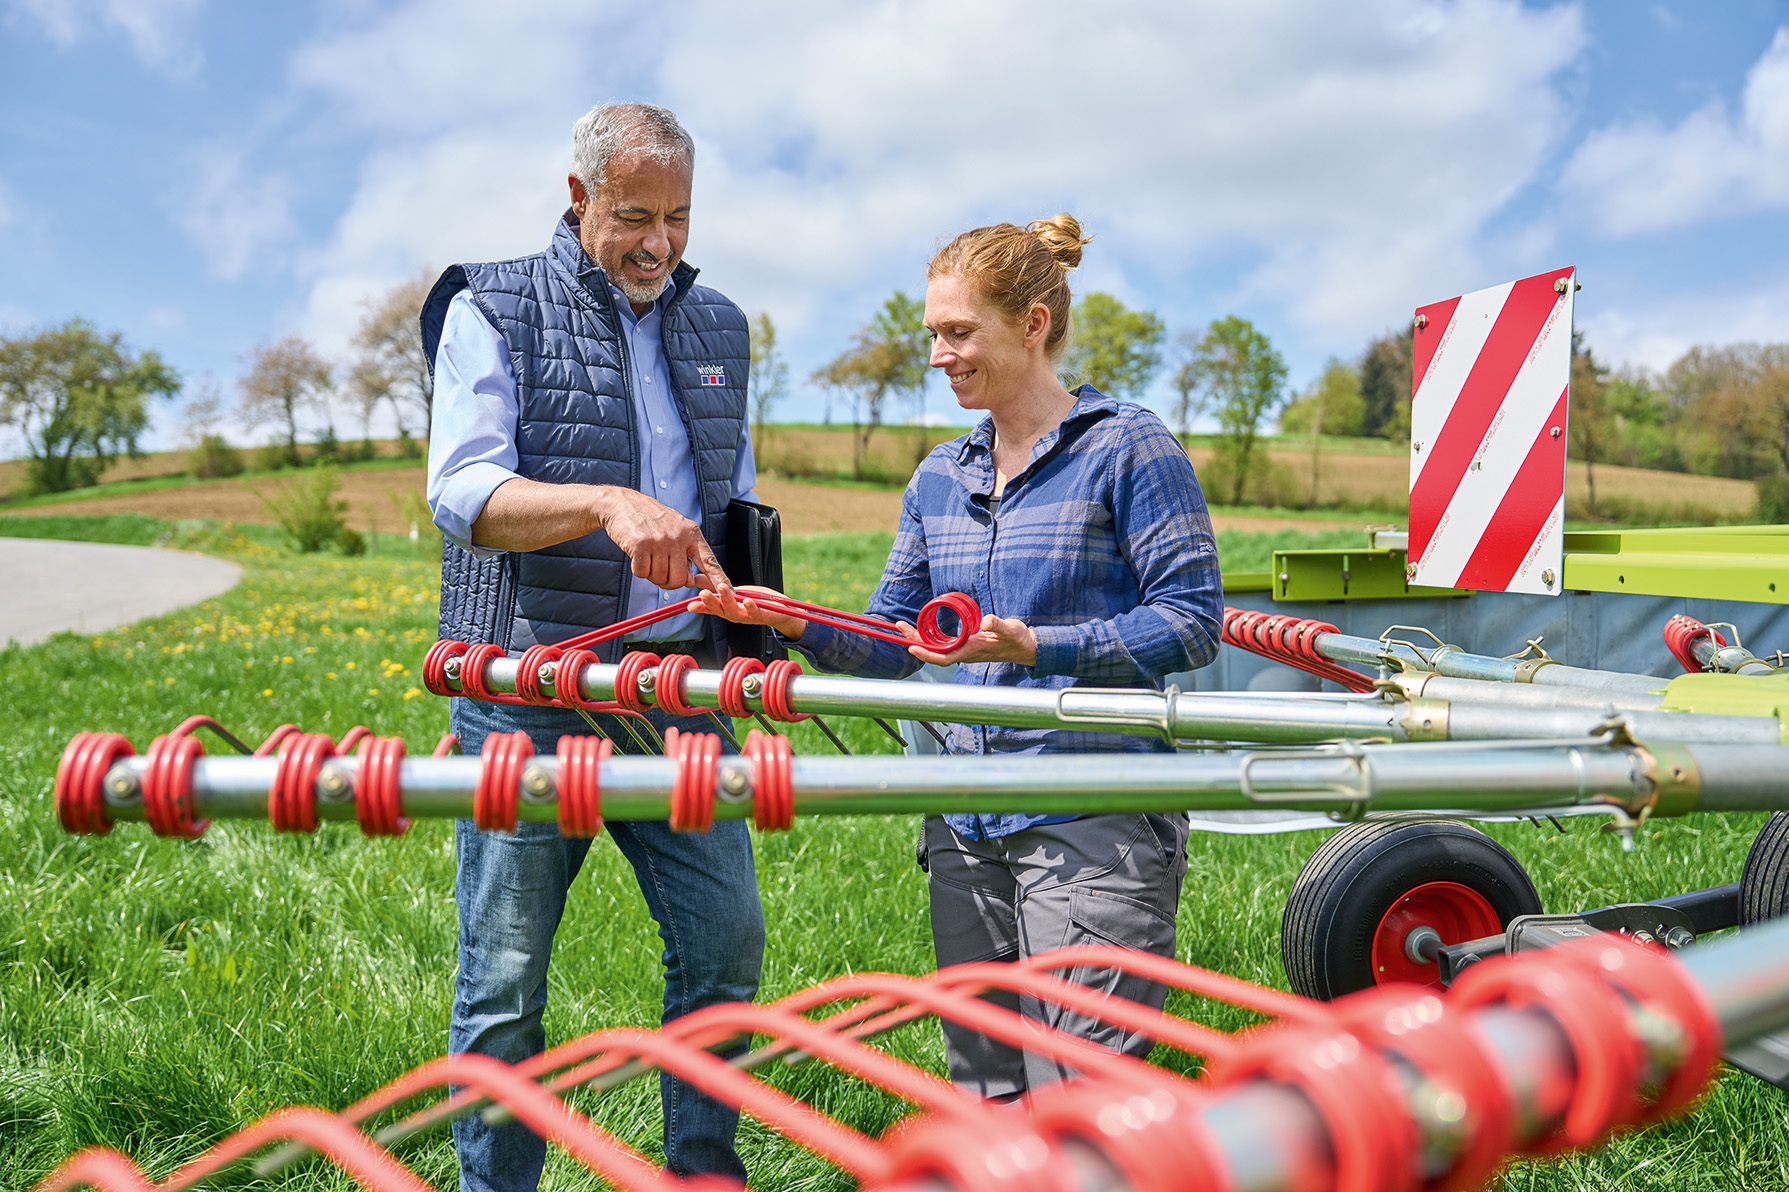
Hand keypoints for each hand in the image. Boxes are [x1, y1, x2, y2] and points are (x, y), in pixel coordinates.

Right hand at [593, 487, 732, 593]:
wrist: (623, 503)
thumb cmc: (651, 521)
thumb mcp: (676, 531)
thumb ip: (686, 555)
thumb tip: (692, 582)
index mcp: (691, 533)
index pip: (709, 561)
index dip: (719, 578)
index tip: (728, 592)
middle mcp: (678, 537)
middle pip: (681, 580)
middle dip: (669, 581)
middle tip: (660, 567)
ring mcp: (660, 540)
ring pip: (661, 579)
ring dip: (652, 574)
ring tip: (648, 556)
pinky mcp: (641, 545)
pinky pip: (642, 573)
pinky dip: (638, 570)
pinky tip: (637, 554)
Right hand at [691, 584, 807, 640]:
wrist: (781, 611)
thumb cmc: (756, 601)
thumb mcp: (735, 591)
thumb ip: (716, 587)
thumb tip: (696, 578)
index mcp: (728, 609)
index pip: (711, 609)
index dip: (701, 607)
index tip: (690, 605)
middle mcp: (735, 615)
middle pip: (720, 610)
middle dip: (710, 602)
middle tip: (703, 593)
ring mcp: (748, 616)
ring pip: (735, 611)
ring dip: (727, 601)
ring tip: (722, 589)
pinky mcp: (762, 615)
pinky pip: (755, 612)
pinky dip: (750, 607)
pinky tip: (746, 599)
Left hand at [903, 613, 1036, 666]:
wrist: (1026, 646)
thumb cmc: (1018, 639)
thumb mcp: (1010, 629)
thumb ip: (998, 624)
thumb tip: (985, 621)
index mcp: (971, 650)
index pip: (944, 658)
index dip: (927, 655)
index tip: (912, 648)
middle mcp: (965, 652)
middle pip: (934, 651)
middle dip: (914, 641)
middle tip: (899, 626)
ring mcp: (964, 648)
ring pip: (936, 647)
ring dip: (919, 638)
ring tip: (904, 626)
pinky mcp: (967, 643)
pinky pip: (943, 642)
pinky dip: (930, 636)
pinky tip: (923, 628)